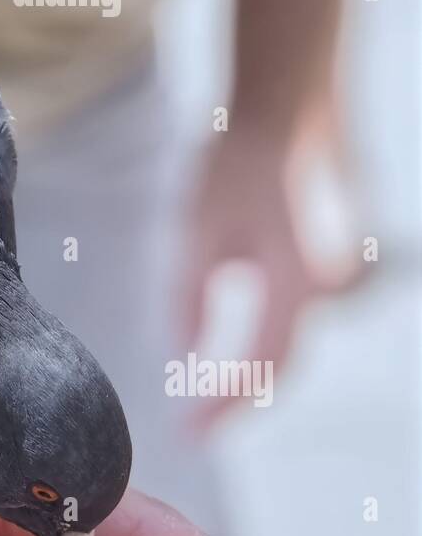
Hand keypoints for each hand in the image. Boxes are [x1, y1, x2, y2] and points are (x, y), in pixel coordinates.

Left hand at [179, 119, 360, 430]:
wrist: (290, 101)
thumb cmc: (237, 162)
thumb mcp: (195, 235)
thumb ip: (191, 302)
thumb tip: (186, 358)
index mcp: (297, 274)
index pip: (262, 364)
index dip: (226, 406)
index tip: (192, 434)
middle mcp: (336, 279)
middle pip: (284, 361)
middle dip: (239, 396)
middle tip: (197, 424)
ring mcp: (349, 270)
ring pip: (297, 338)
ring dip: (256, 366)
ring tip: (212, 395)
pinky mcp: (346, 261)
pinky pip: (306, 314)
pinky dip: (273, 335)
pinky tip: (238, 354)